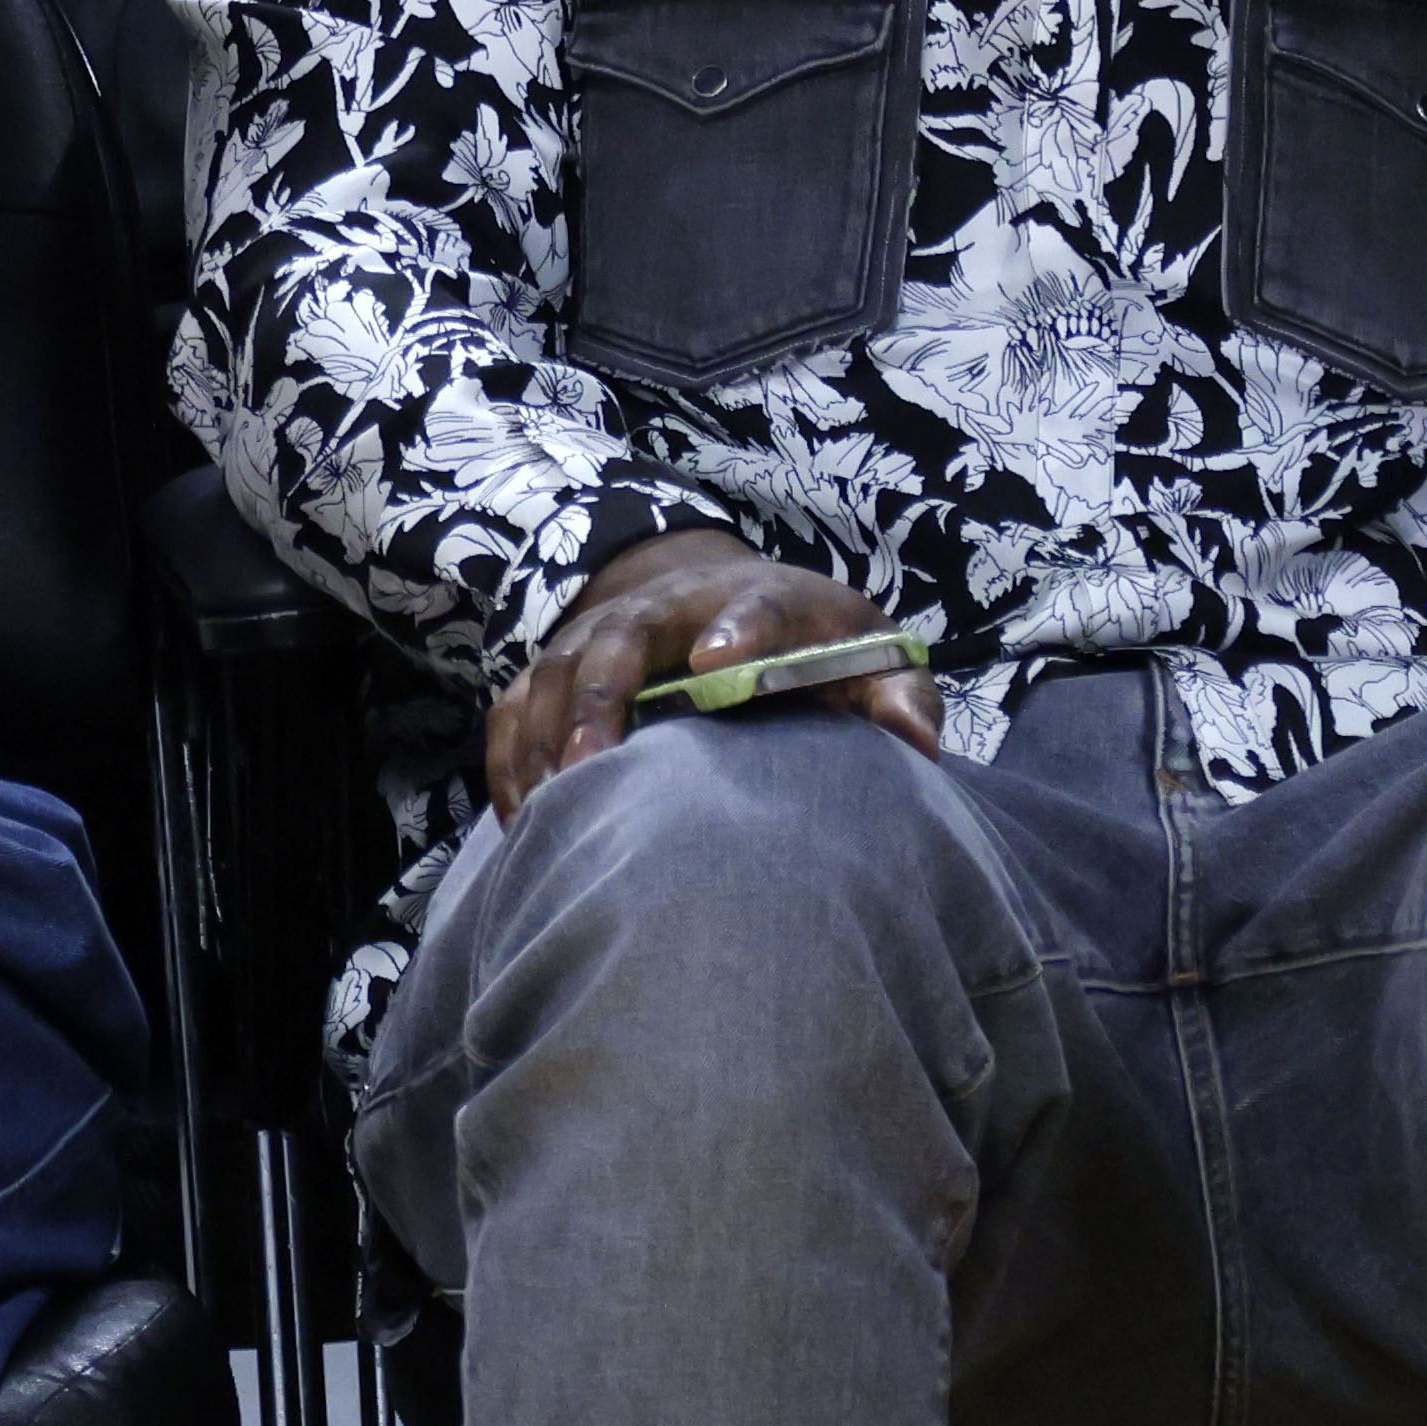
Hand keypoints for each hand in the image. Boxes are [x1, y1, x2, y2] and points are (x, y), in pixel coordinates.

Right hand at [484, 530, 943, 816]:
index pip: (754, 605)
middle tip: (592, 765)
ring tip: (551, 807)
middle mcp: (666, 612)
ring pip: (551, 675)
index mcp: (758, 602)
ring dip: (544, 737)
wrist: (726, 602)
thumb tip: (916, 744)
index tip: (720, 662)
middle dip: (600, 697)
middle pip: (618, 640)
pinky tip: (525, 824)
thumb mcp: (869, 659)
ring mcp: (599, 639)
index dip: (738, 629)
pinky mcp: (556, 672)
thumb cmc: (808, 648)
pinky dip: (509, 763)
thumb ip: (900, 697)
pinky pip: (512, 714)